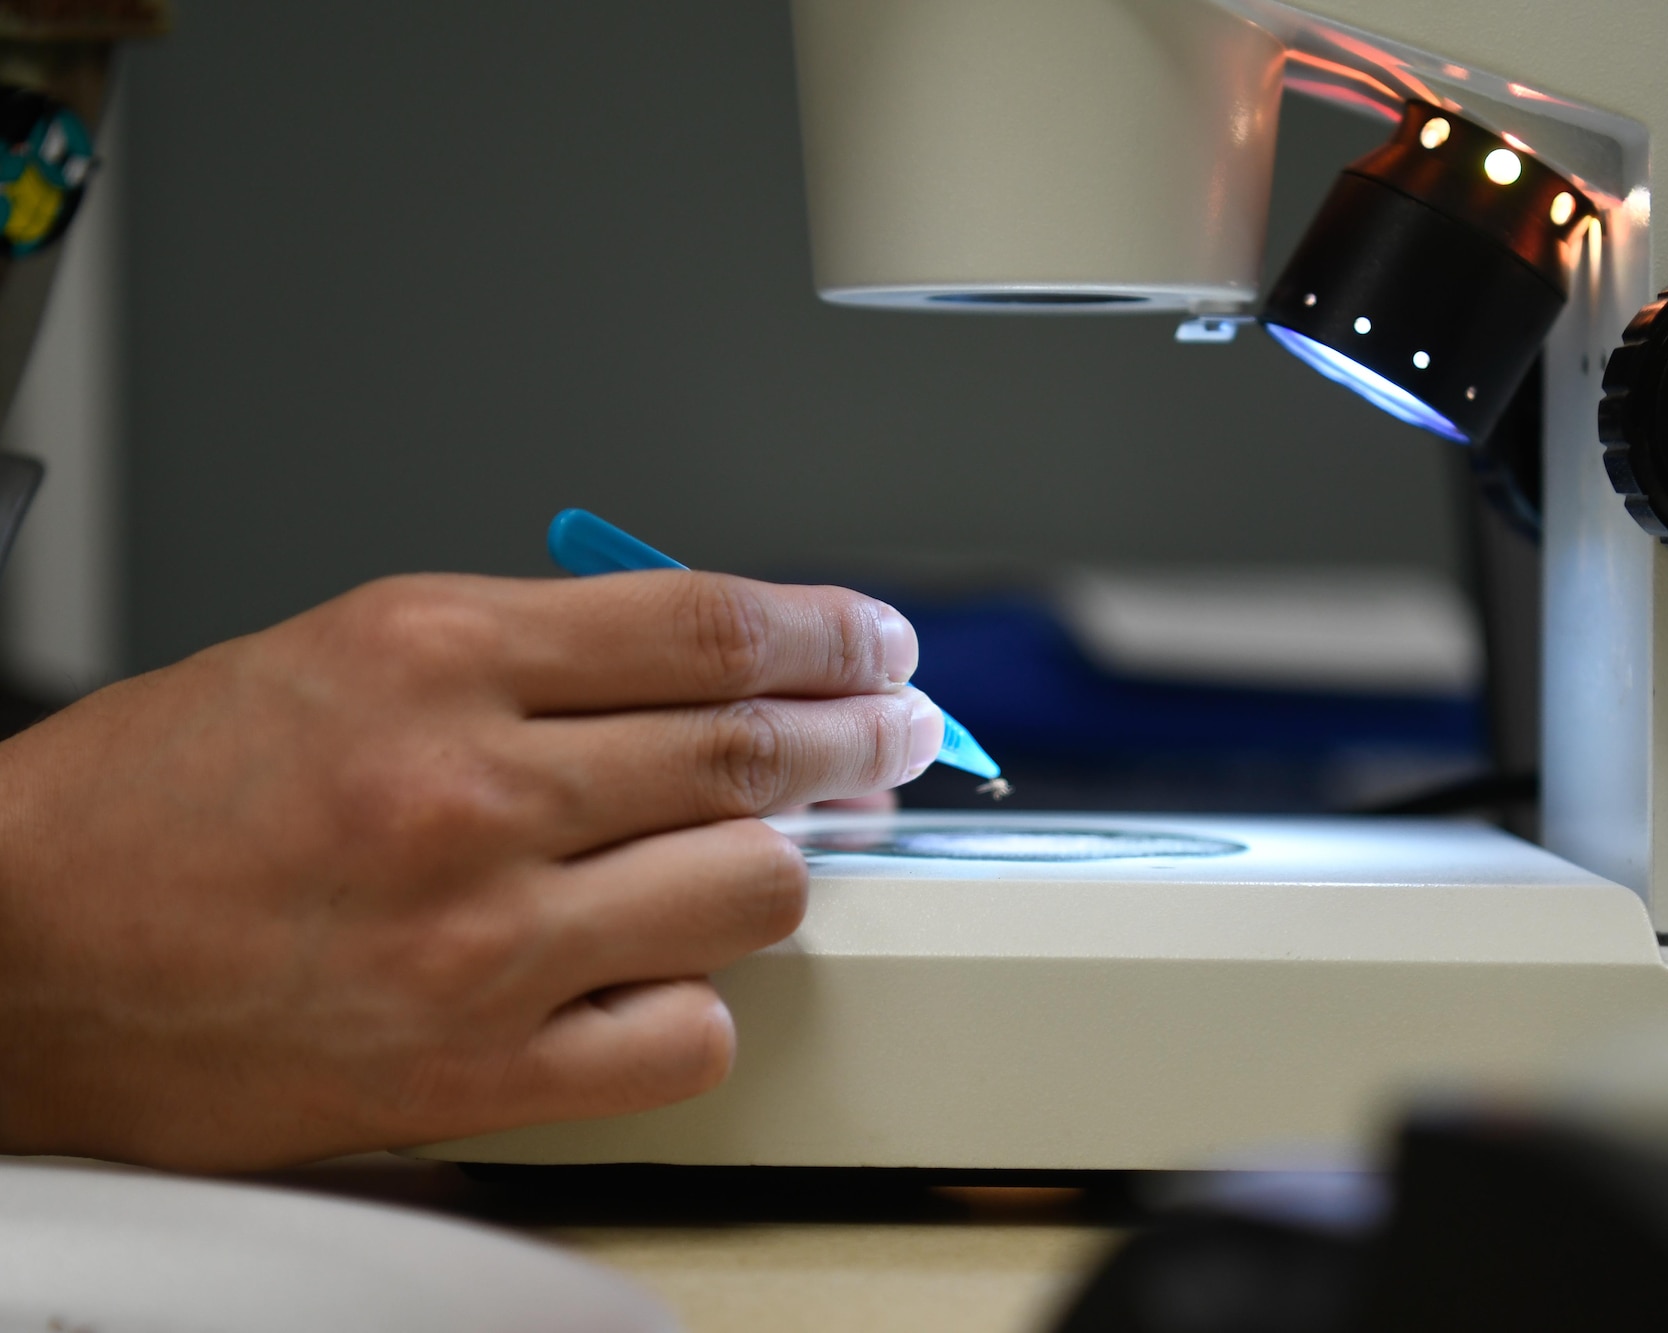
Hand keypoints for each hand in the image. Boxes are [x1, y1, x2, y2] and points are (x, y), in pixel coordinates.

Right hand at [0, 571, 939, 1169]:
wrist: (17, 954)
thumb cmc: (157, 802)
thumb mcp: (346, 652)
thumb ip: (534, 654)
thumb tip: (705, 670)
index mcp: (434, 655)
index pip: (710, 627)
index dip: (830, 632)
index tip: (878, 645)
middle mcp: (473, 791)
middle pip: (758, 752)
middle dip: (862, 737)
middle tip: (893, 736)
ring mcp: (484, 941)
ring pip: (754, 890)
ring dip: (786, 866)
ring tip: (766, 852)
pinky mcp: (475, 1070)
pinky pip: (688, 1037)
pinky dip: (701, 1000)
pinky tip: (663, 973)